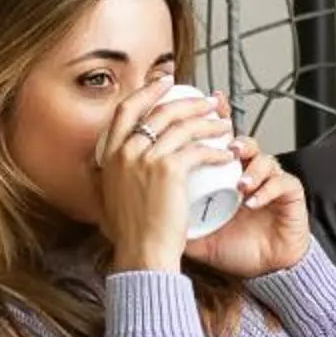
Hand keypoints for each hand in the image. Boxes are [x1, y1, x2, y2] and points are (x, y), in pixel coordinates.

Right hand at [93, 84, 238, 272]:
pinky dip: (216, 151)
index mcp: (108, 155)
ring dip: (208, 123)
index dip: (147, 91)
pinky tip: (226, 154)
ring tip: (224, 125)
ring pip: (183, 127)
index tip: (166, 82)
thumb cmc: (130, 234)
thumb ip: (111, 177)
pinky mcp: (168, 171)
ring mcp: (145, 159)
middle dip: (188, 102)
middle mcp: (124, 151)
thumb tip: (111, 167)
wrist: (140, 254)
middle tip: (208, 102)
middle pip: (160, 111)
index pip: (126, 109)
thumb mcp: (109, 197)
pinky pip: (198, 150)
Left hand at [186, 131, 311, 278]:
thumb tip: (149, 217)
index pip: (222, 149)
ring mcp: (272, 184)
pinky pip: (283, 183)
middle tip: (226, 151)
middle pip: (246, 145)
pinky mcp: (291, 195)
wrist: (267, 273)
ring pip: (266, 160)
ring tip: (240, 185)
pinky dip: (268, 189)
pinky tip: (253, 202)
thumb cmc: (238, 251)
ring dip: (252, 169)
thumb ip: (178, 224)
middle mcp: (251, 177)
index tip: (203, 139)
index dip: (215, 138)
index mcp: (228, 180)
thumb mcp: (200, 238)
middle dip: (237, 144)